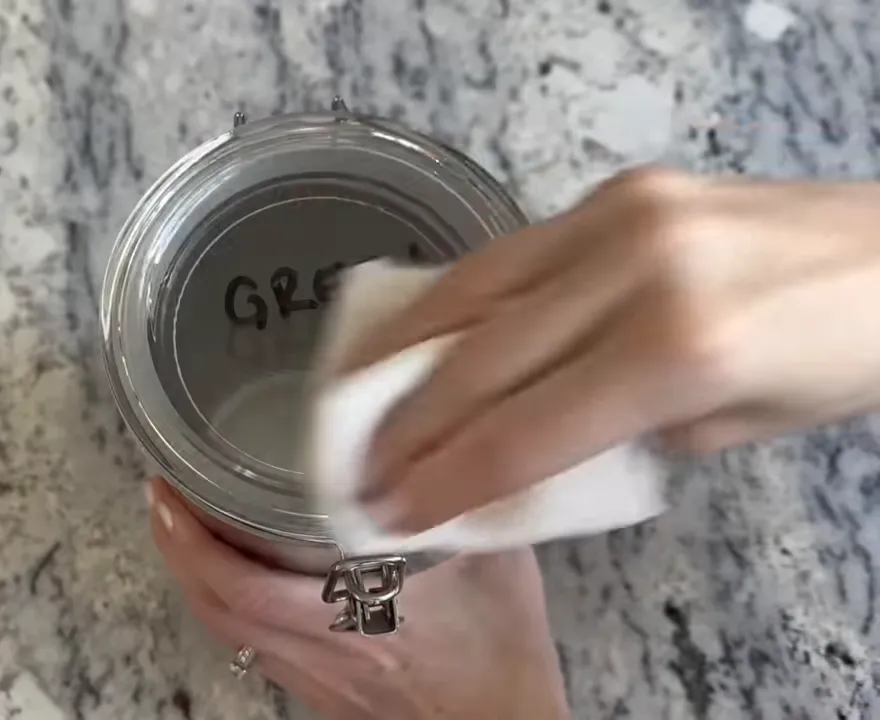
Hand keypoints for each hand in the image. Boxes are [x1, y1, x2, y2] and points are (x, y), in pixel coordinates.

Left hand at [147, 478, 568, 719]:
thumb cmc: (502, 659)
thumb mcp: (496, 564)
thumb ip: (460, 503)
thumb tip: (443, 438)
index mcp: (352, 615)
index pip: (245, 587)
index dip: (193, 541)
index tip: (170, 492)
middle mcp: (319, 649)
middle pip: (216, 608)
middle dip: (175, 549)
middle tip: (160, 496)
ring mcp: (314, 676)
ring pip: (227, 630)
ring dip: (194, 576)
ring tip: (182, 524)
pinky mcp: (320, 690)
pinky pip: (252, 644)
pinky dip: (226, 603)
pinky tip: (231, 574)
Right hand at [345, 168, 879, 531]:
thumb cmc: (843, 355)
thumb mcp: (739, 428)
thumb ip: (625, 434)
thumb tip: (526, 440)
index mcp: (682, 349)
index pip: (525, 431)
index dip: (447, 480)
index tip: (393, 513)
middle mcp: (636, 270)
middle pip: (481, 360)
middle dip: (408, 424)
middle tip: (355, 468)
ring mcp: (620, 216)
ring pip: (477, 289)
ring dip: (403, 348)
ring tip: (351, 392)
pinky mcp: (616, 190)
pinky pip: (510, 253)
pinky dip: (453, 298)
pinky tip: (419, 329)